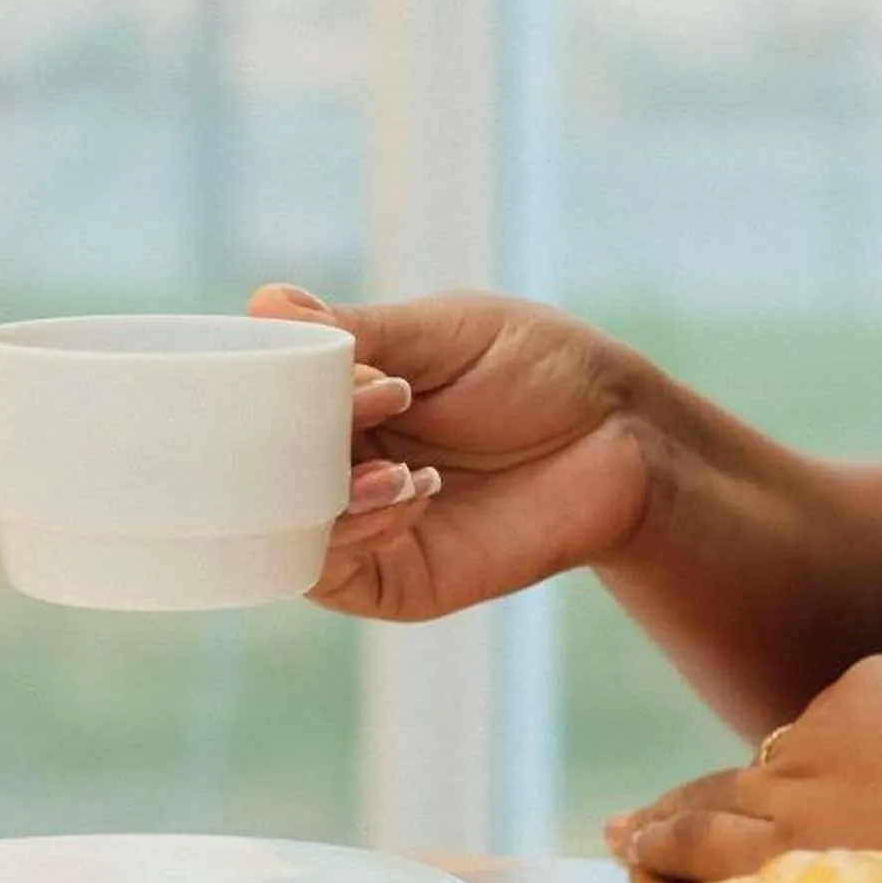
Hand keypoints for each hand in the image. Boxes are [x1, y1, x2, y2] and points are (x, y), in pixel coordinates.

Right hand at [247, 284, 663, 620]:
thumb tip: (263, 302)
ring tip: (401, 467)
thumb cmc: (539, 369)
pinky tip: (410, 496)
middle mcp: (334, 464)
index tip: (338, 363)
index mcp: (334, 400)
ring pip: (284, 528)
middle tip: (371, 406)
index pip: (258, 402)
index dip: (274, 385)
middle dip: (297, 444)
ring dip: (331, 495)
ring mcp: (358, 525)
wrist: (623, 439)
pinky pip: (332, 573)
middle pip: (259, 469)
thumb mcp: (443, 333)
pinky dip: (356, 535)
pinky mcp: (391, 580)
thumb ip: (356, 332)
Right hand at [608, 654, 881, 882]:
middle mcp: (789, 799)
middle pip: (705, 802)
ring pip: (770, 757)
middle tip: (624, 829)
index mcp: (791, 866)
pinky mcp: (866, 683)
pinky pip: (836, 713)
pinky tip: (861, 747)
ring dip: (749, 778)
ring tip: (731, 793)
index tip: (627, 851)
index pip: (694, 850)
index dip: (654, 853)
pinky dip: (839, 734)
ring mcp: (823, 735)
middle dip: (660, 818)